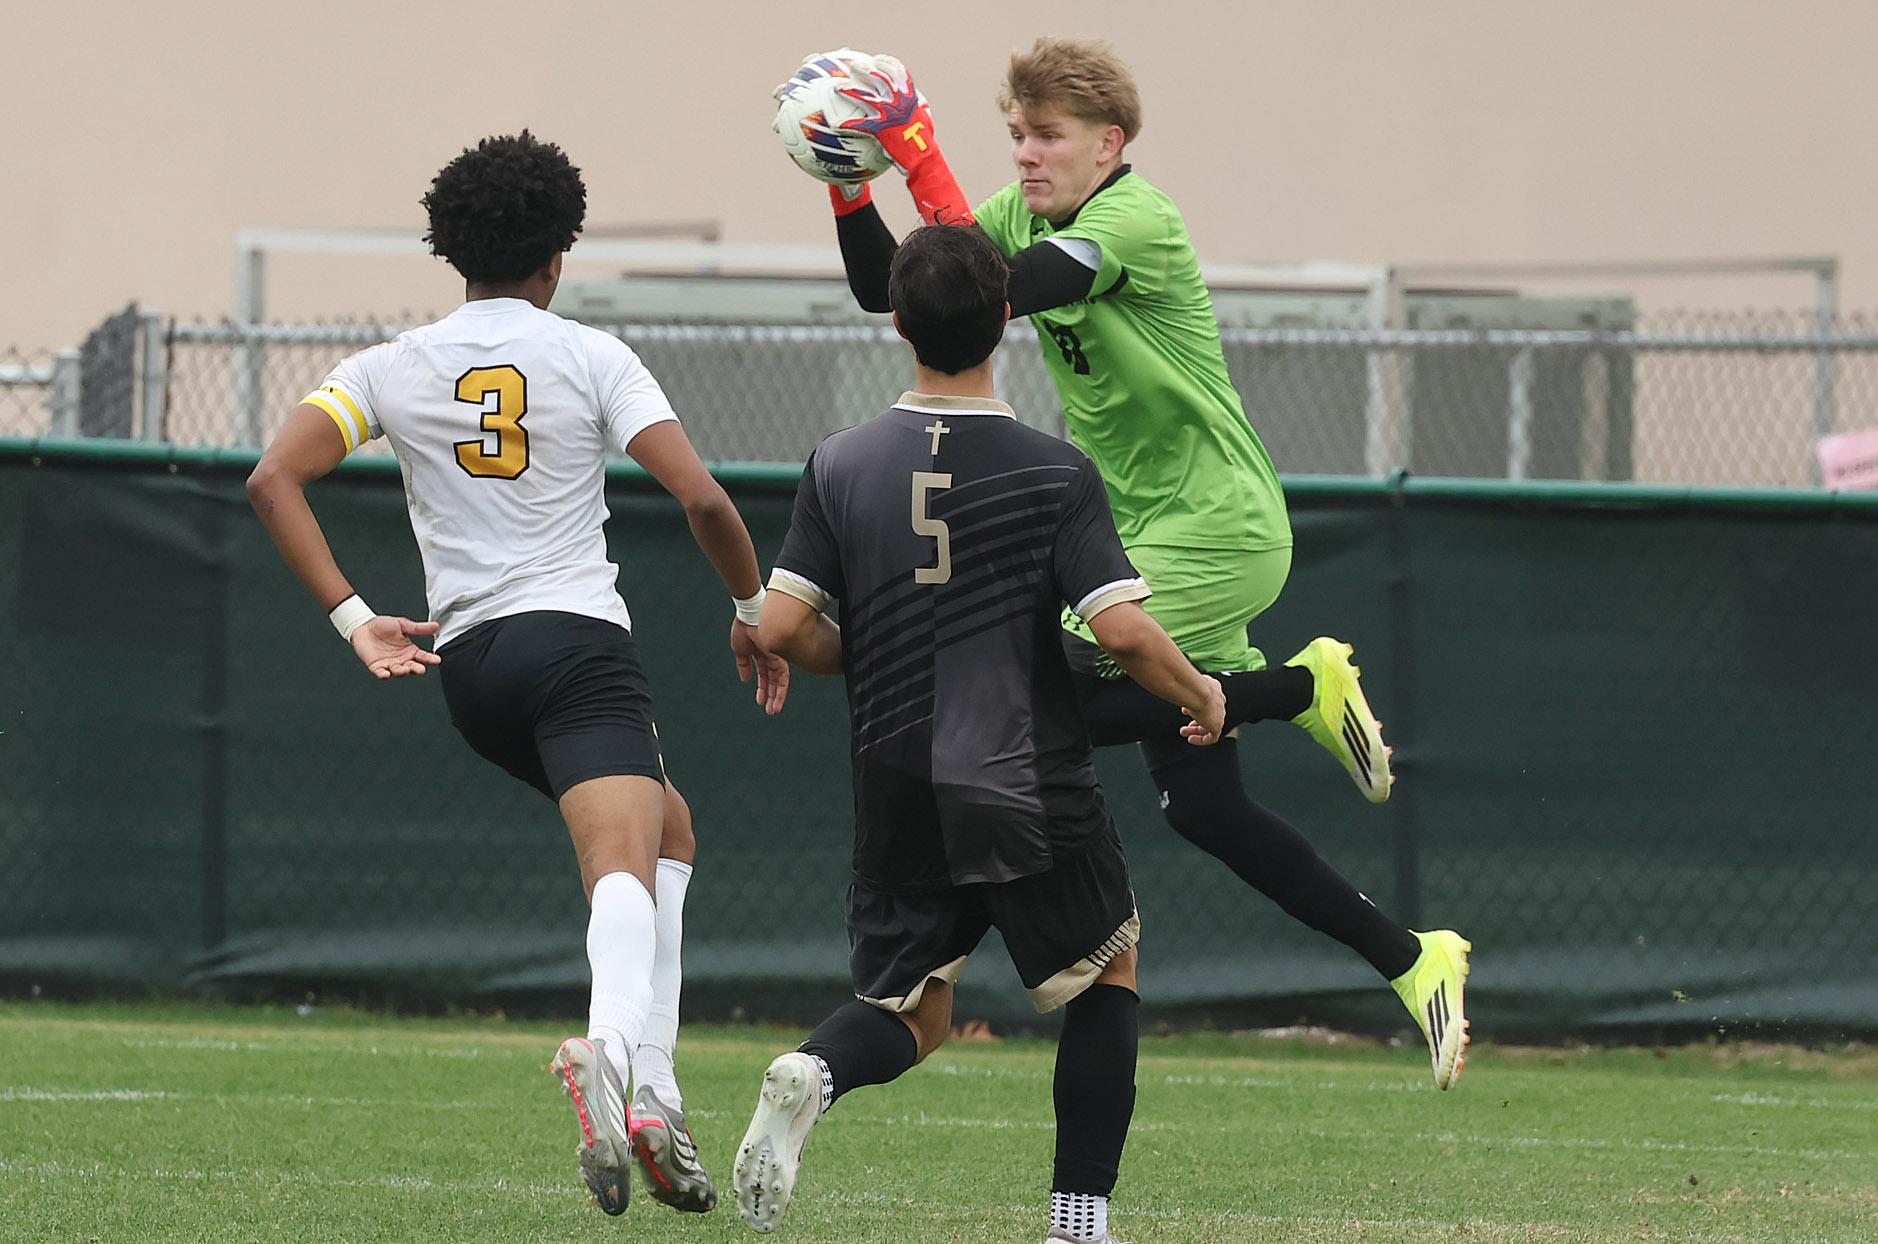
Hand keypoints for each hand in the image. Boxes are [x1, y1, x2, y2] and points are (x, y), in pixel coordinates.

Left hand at [350, 614, 440, 679]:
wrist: (363, 626)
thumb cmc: (382, 625)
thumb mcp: (402, 624)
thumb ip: (418, 628)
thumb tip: (435, 626)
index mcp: (410, 650)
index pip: (423, 657)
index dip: (430, 659)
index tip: (436, 660)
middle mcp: (402, 659)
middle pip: (412, 667)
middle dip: (416, 669)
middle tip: (420, 669)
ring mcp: (389, 664)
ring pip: (398, 671)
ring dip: (402, 672)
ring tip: (404, 669)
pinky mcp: (377, 667)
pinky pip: (381, 673)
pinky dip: (384, 674)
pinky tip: (386, 674)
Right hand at [731, 619, 790, 714]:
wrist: (751, 613)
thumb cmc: (743, 626)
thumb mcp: (739, 649)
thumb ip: (743, 664)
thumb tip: (746, 680)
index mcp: (762, 653)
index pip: (765, 674)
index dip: (763, 688)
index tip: (760, 701)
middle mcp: (771, 656)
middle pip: (775, 680)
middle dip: (772, 695)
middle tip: (771, 711)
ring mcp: (777, 655)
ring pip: (780, 680)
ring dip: (777, 696)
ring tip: (774, 710)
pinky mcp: (780, 655)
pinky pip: (782, 675)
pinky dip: (780, 687)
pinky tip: (772, 697)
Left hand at [835, 53, 974, 225]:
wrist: (924, 159)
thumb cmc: (925, 144)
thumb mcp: (925, 122)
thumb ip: (919, 112)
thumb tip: (919, 109)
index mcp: (909, 97)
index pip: (899, 73)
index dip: (888, 63)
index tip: (878, 59)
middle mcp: (899, 102)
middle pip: (880, 78)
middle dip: (866, 69)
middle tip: (854, 66)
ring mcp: (889, 115)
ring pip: (866, 97)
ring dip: (850, 90)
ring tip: (837, 86)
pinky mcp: (881, 130)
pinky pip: (859, 125)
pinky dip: (846, 123)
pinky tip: (835, 123)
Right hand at [1179, 676, 1227, 745]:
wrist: (1198, 692)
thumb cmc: (1190, 686)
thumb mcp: (1185, 685)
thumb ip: (1182, 688)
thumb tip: (1170, 689)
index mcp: (1213, 689)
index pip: (1209, 701)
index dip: (1196, 708)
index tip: (1186, 711)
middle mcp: (1219, 701)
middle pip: (1209, 715)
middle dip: (1196, 721)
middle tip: (1186, 725)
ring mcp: (1220, 714)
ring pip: (1210, 726)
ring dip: (1196, 730)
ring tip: (1184, 732)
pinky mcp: (1218, 726)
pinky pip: (1212, 737)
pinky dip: (1201, 740)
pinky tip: (1191, 739)